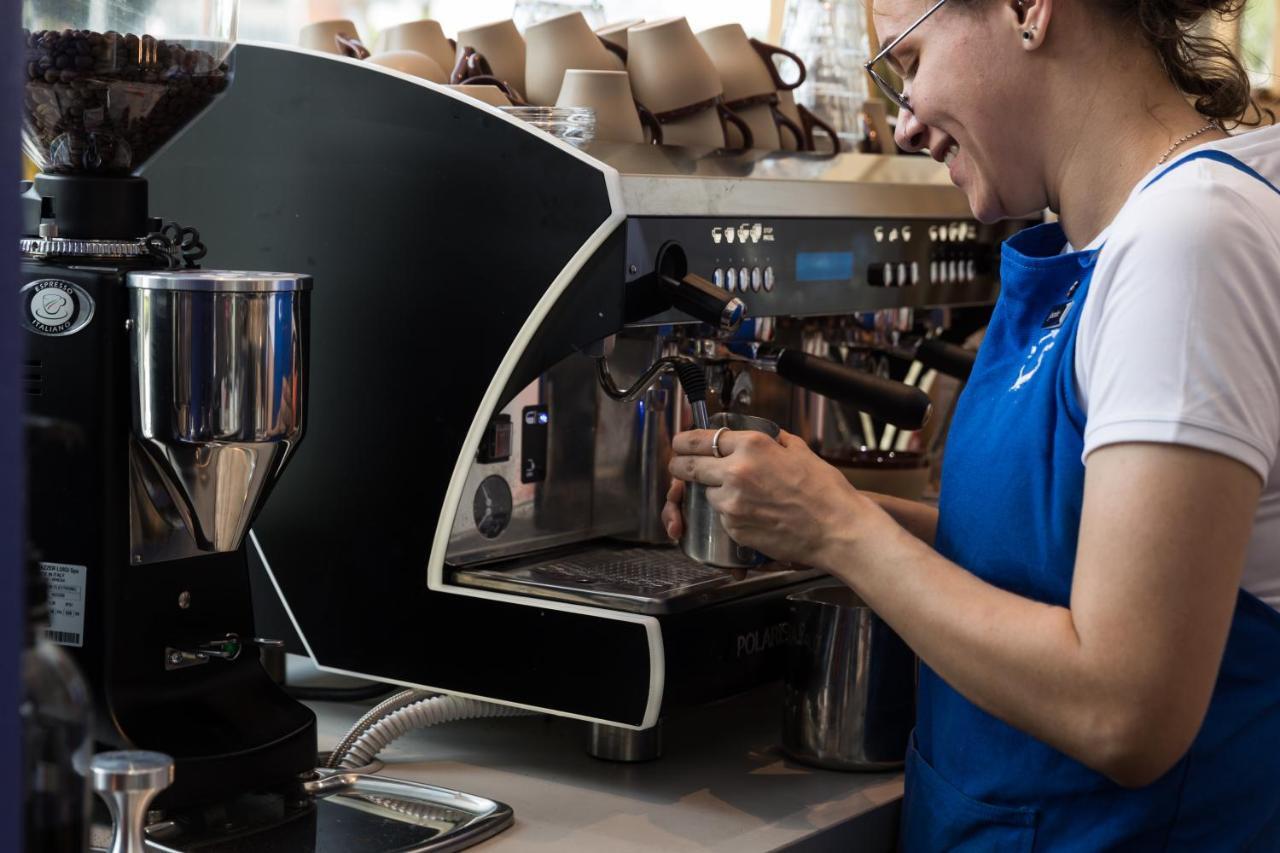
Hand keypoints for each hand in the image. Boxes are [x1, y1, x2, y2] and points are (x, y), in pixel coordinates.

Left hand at [665, 427, 873, 568]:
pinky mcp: (734, 528)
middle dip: (679, 466)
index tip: (679, 444)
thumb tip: (764, 435)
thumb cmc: (825, 491)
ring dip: (712, 492)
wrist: (837, 529)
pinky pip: (721, 517)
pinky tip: (752, 513)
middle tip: (679, 466)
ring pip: (706, 494)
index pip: (700, 439)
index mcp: (751, 445)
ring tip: (737, 494)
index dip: (683, 442)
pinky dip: (729, 514)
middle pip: (688, 466)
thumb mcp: (799, 450)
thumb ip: (774, 440)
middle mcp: (735, 471)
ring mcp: (732, 503)